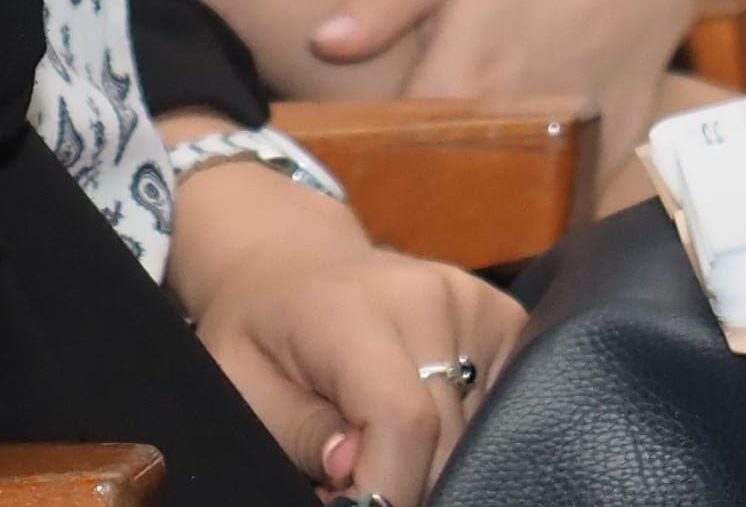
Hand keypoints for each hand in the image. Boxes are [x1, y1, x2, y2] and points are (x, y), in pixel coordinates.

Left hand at [167, 152, 522, 502]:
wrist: (293, 262)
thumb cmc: (260, 331)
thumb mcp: (242, 384)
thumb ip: (299, 431)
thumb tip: (354, 473)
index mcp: (352, 308)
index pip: (404, 420)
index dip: (387, 487)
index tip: (356, 505)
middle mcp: (426, 295)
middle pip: (446, 436)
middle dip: (404, 479)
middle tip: (356, 476)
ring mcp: (472, 301)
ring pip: (476, 429)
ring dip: (432, 455)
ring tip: (380, 435)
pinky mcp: (502, 316)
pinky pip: (499, 404)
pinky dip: (462, 429)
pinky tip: (420, 414)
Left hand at [310, 0, 697, 184]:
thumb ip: (383, 0)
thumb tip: (322, 42)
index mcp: (463, 82)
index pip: (392, 152)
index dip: (364, 166)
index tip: (343, 171)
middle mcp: (511, 131)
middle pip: (441, 192)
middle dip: (409, 198)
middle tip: (384, 195)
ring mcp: (559, 158)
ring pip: (491, 212)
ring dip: (462, 216)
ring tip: (432, 211)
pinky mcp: (595, 173)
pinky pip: (544, 216)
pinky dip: (518, 218)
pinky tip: (492, 206)